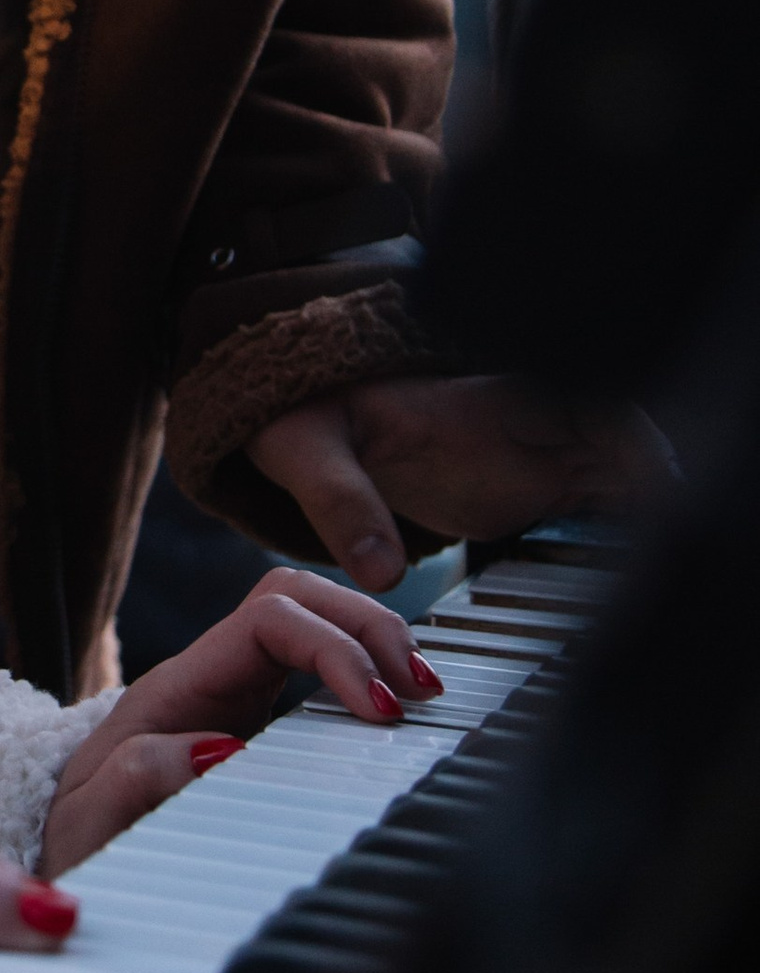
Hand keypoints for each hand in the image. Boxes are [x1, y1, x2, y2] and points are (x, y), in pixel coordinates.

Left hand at [41, 564, 428, 872]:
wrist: (60, 855)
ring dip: (373, 641)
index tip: (379, 711)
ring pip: (314, 620)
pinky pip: (314, 668)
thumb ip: (136, 781)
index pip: (269, 619)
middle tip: (420, 691)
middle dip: (368, 624)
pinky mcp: (255, 719)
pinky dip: (363, 673)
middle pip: (300, 596)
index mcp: (176, 688)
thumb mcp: (89, 820)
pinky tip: (397, 708)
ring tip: (424, 694)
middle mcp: (211, 677)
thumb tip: (219, 749)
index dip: (334, 648)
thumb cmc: (76, 840)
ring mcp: (234, 693)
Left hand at [248, 376, 666, 593]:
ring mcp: (536, 456)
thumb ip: (339, 501)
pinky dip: (622, 529)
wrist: (307, 422)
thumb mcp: (306, 447)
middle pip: (619, 438)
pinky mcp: (534, 490)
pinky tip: (628, 571)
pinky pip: (598, 503)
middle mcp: (523, 423)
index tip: (651, 478)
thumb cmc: (305, 414)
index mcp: (480, 402)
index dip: (629, 434)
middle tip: (667, 536)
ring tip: (653, 568)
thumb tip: (378, 569)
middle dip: (655, 480)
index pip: (582, 400)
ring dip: (646, 508)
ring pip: (619, 472)